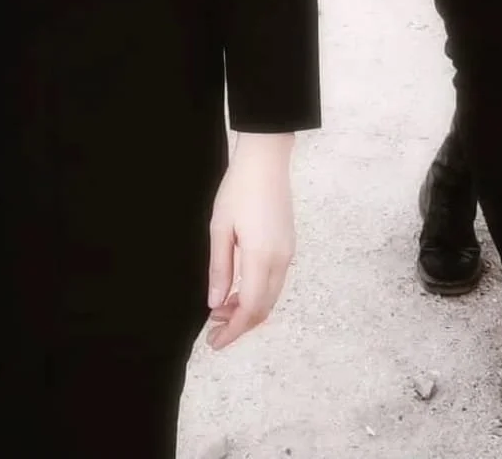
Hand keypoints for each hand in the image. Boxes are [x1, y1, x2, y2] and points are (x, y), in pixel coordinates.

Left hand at [206, 132, 295, 349]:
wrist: (266, 160)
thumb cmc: (239, 189)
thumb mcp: (220, 227)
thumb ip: (219, 268)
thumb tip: (215, 302)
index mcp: (261, 257)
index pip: (250, 309)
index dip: (233, 330)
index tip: (214, 342)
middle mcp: (280, 260)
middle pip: (264, 309)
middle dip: (239, 325)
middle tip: (213, 332)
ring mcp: (287, 253)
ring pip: (271, 297)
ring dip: (248, 310)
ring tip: (220, 310)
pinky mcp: (288, 245)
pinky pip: (274, 281)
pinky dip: (257, 294)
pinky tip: (237, 289)